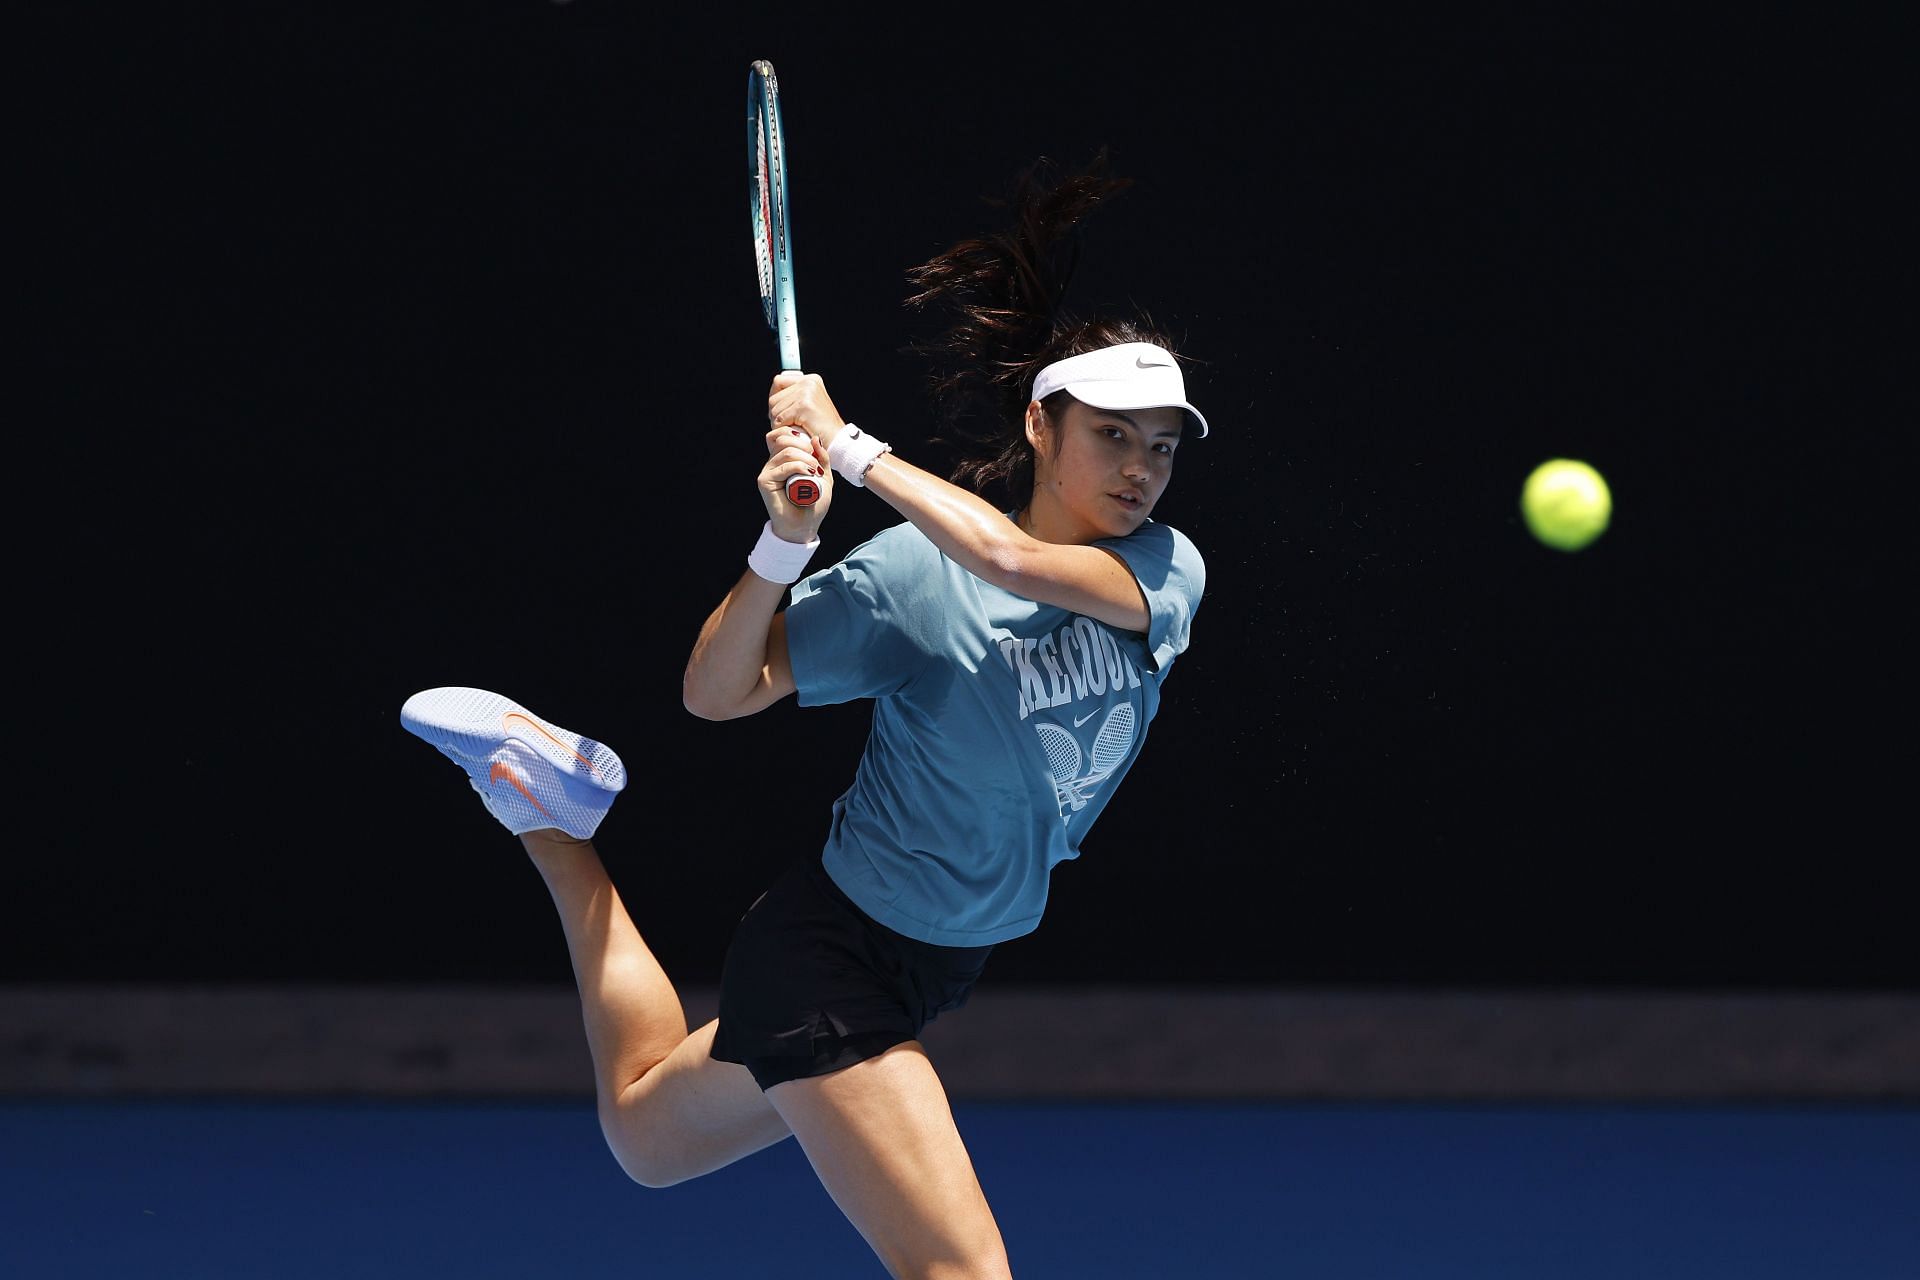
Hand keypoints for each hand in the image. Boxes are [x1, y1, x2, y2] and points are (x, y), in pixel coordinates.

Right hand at [760, 423, 829, 540]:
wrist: (805, 525)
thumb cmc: (813, 503)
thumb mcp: (823, 476)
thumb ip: (821, 458)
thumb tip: (815, 438)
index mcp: (783, 458)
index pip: (782, 433)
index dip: (797, 434)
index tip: (813, 448)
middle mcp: (773, 462)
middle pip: (783, 438)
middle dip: (804, 444)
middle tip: (816, 461)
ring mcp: (767, 471)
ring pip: (786, 451)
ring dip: (806, 458)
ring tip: (815, 471)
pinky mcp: (765, 482)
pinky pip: (783, 467)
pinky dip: (799, 467)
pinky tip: (809, 474)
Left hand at [768, 371, 847, 450]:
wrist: (838, 440)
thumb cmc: (823, 427)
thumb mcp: (810, 404)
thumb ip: (795, 396)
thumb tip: (772, 396)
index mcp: (811, 379)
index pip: (778, 382)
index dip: (774, 398)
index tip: (779, 411)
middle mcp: (808, 382)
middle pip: (774, 397)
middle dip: (775, 413)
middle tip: (785, 424)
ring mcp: (806, 393)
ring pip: (774, 409)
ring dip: (778, 423)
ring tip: (791, 428)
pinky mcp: (804, 406)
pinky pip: (779, 418)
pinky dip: (783, 428)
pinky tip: (794, 432)